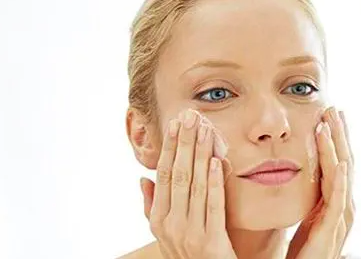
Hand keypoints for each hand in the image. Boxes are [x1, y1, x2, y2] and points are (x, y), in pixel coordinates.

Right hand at [139, 109, 236, 258]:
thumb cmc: (189, 254)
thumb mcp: (166, 232)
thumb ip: (153, 206)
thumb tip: (143, 178)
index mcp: (159, 219)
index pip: (164, 175)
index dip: (171, 147)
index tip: (176, 123)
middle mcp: (171, 225)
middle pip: (179, 176)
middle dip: (185, 144)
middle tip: (191, 116)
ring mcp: (190, 234)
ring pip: (195, 186)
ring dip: (201, 155)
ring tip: (206, 130)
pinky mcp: (212, 243)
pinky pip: (214, 207)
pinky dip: (215, 183)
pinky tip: (217, 162)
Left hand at [287, 108, 353, 258]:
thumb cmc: (300, 253)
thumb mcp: (304, 215)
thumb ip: (308, 195)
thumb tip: (297, 171)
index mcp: (334, 201)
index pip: (337, 161)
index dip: (335, 137)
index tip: (328, 113)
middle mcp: (342, 208)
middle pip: (344, 162)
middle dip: (339, 135)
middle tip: (332, 108)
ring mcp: (340, 220)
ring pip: (342, 176)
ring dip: (337, 148)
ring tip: (330, 125)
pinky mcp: (331, 233)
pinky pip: (338, 203)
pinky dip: (341, 182)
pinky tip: (340, 164)